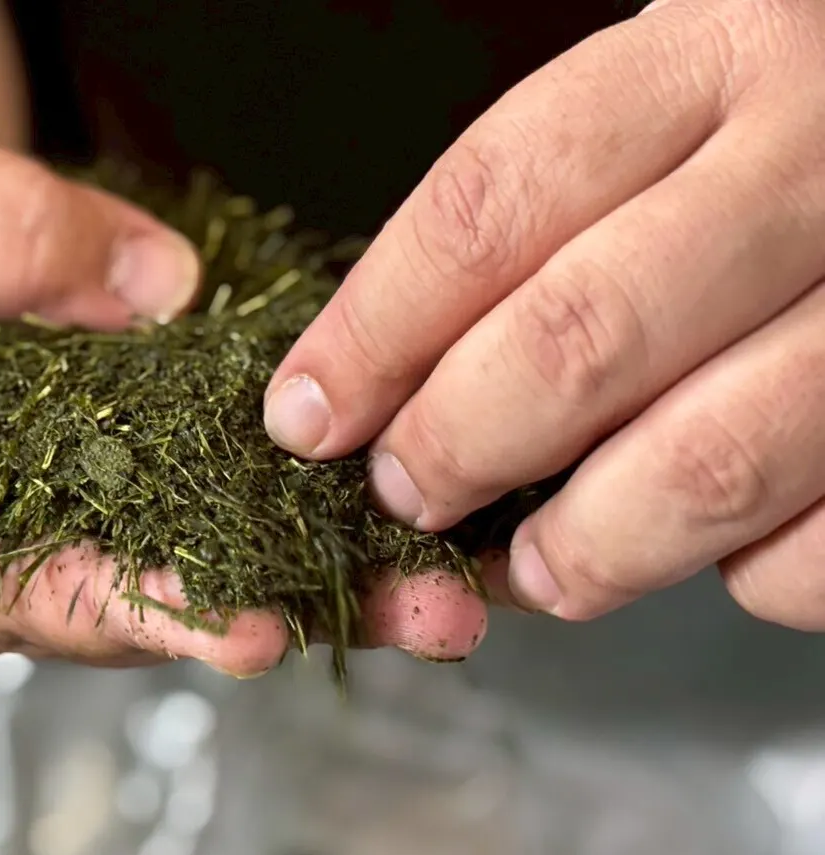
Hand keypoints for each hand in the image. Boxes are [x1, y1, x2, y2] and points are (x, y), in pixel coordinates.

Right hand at [0, 129, 487, 670]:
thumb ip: (10, 252)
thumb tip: (163, 294)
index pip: (49, 600)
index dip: (152, 618)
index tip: (250, 634)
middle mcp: (36, 555)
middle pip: (168, 607)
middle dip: (298, 616)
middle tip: (426, 621)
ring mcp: (102, 518)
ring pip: (224, 565)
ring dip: (342, 577)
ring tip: (458, 586)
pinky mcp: (155, 469)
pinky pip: (243, 498)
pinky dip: (325, 506)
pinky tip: (419, 503)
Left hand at [265, 0, 824, 628]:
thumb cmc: (789, 140)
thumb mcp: (669, 111)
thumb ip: (542, 225)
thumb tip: (366, 394)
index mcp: (714, 52)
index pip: (491, 204)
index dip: (375, 333)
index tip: (310, 415)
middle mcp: (822, 156)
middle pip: (579, 338)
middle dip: (456, 445)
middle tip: (408, 491)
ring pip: (702, 465)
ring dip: (584, 544)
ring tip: (536, 563)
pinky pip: (814, 546)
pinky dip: (741, 574)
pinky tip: (709, 545)